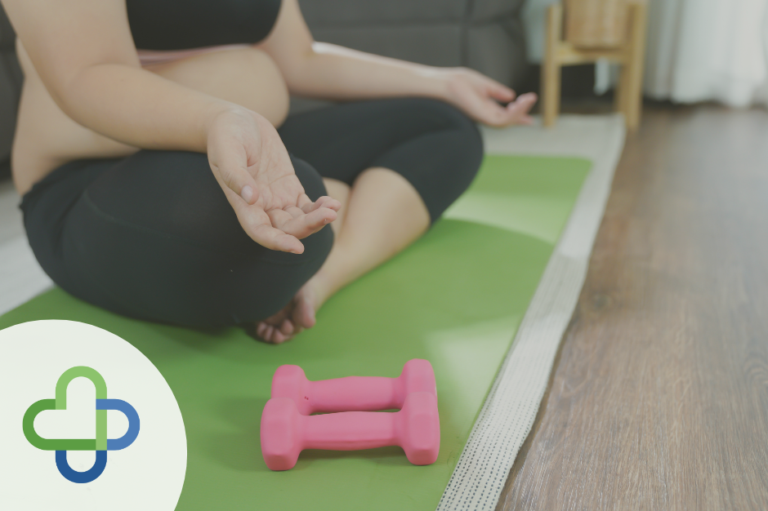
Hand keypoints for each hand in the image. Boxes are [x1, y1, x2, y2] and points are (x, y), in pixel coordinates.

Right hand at [206, 108, 339, 253]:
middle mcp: (260, 206)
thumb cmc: (226, 134)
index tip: (298, 247)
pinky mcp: (289, 187)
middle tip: (328, 215)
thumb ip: (235, 175)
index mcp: (242, 203)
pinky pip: (307, 206)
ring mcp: (276, 198)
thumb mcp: (227, 150)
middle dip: (308, 226)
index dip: (277, 242)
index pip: (260, 231)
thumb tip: (251, 199)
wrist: (236, 119)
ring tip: (333, 207)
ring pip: (299, 220)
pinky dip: (320, 208)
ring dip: (318, 219)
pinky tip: (332, 203)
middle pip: (286, 229)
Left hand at [438, 68, 536, 126]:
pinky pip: (503, 120)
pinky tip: (519, 102)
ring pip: (507, 121)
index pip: (505, 114)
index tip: (530, 118)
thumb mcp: (485, 85)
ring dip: (520, 111)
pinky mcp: (482, 118)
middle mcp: (485, 115)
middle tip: (532, 97)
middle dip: (522, 112)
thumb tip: (511, 96)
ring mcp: (483, 118)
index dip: (518, 115)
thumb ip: (498, 91)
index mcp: (485, 108)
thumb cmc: (459, 82)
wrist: (446, 82)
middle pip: (508, 119)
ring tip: (529, 98)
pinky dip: (514, 113)